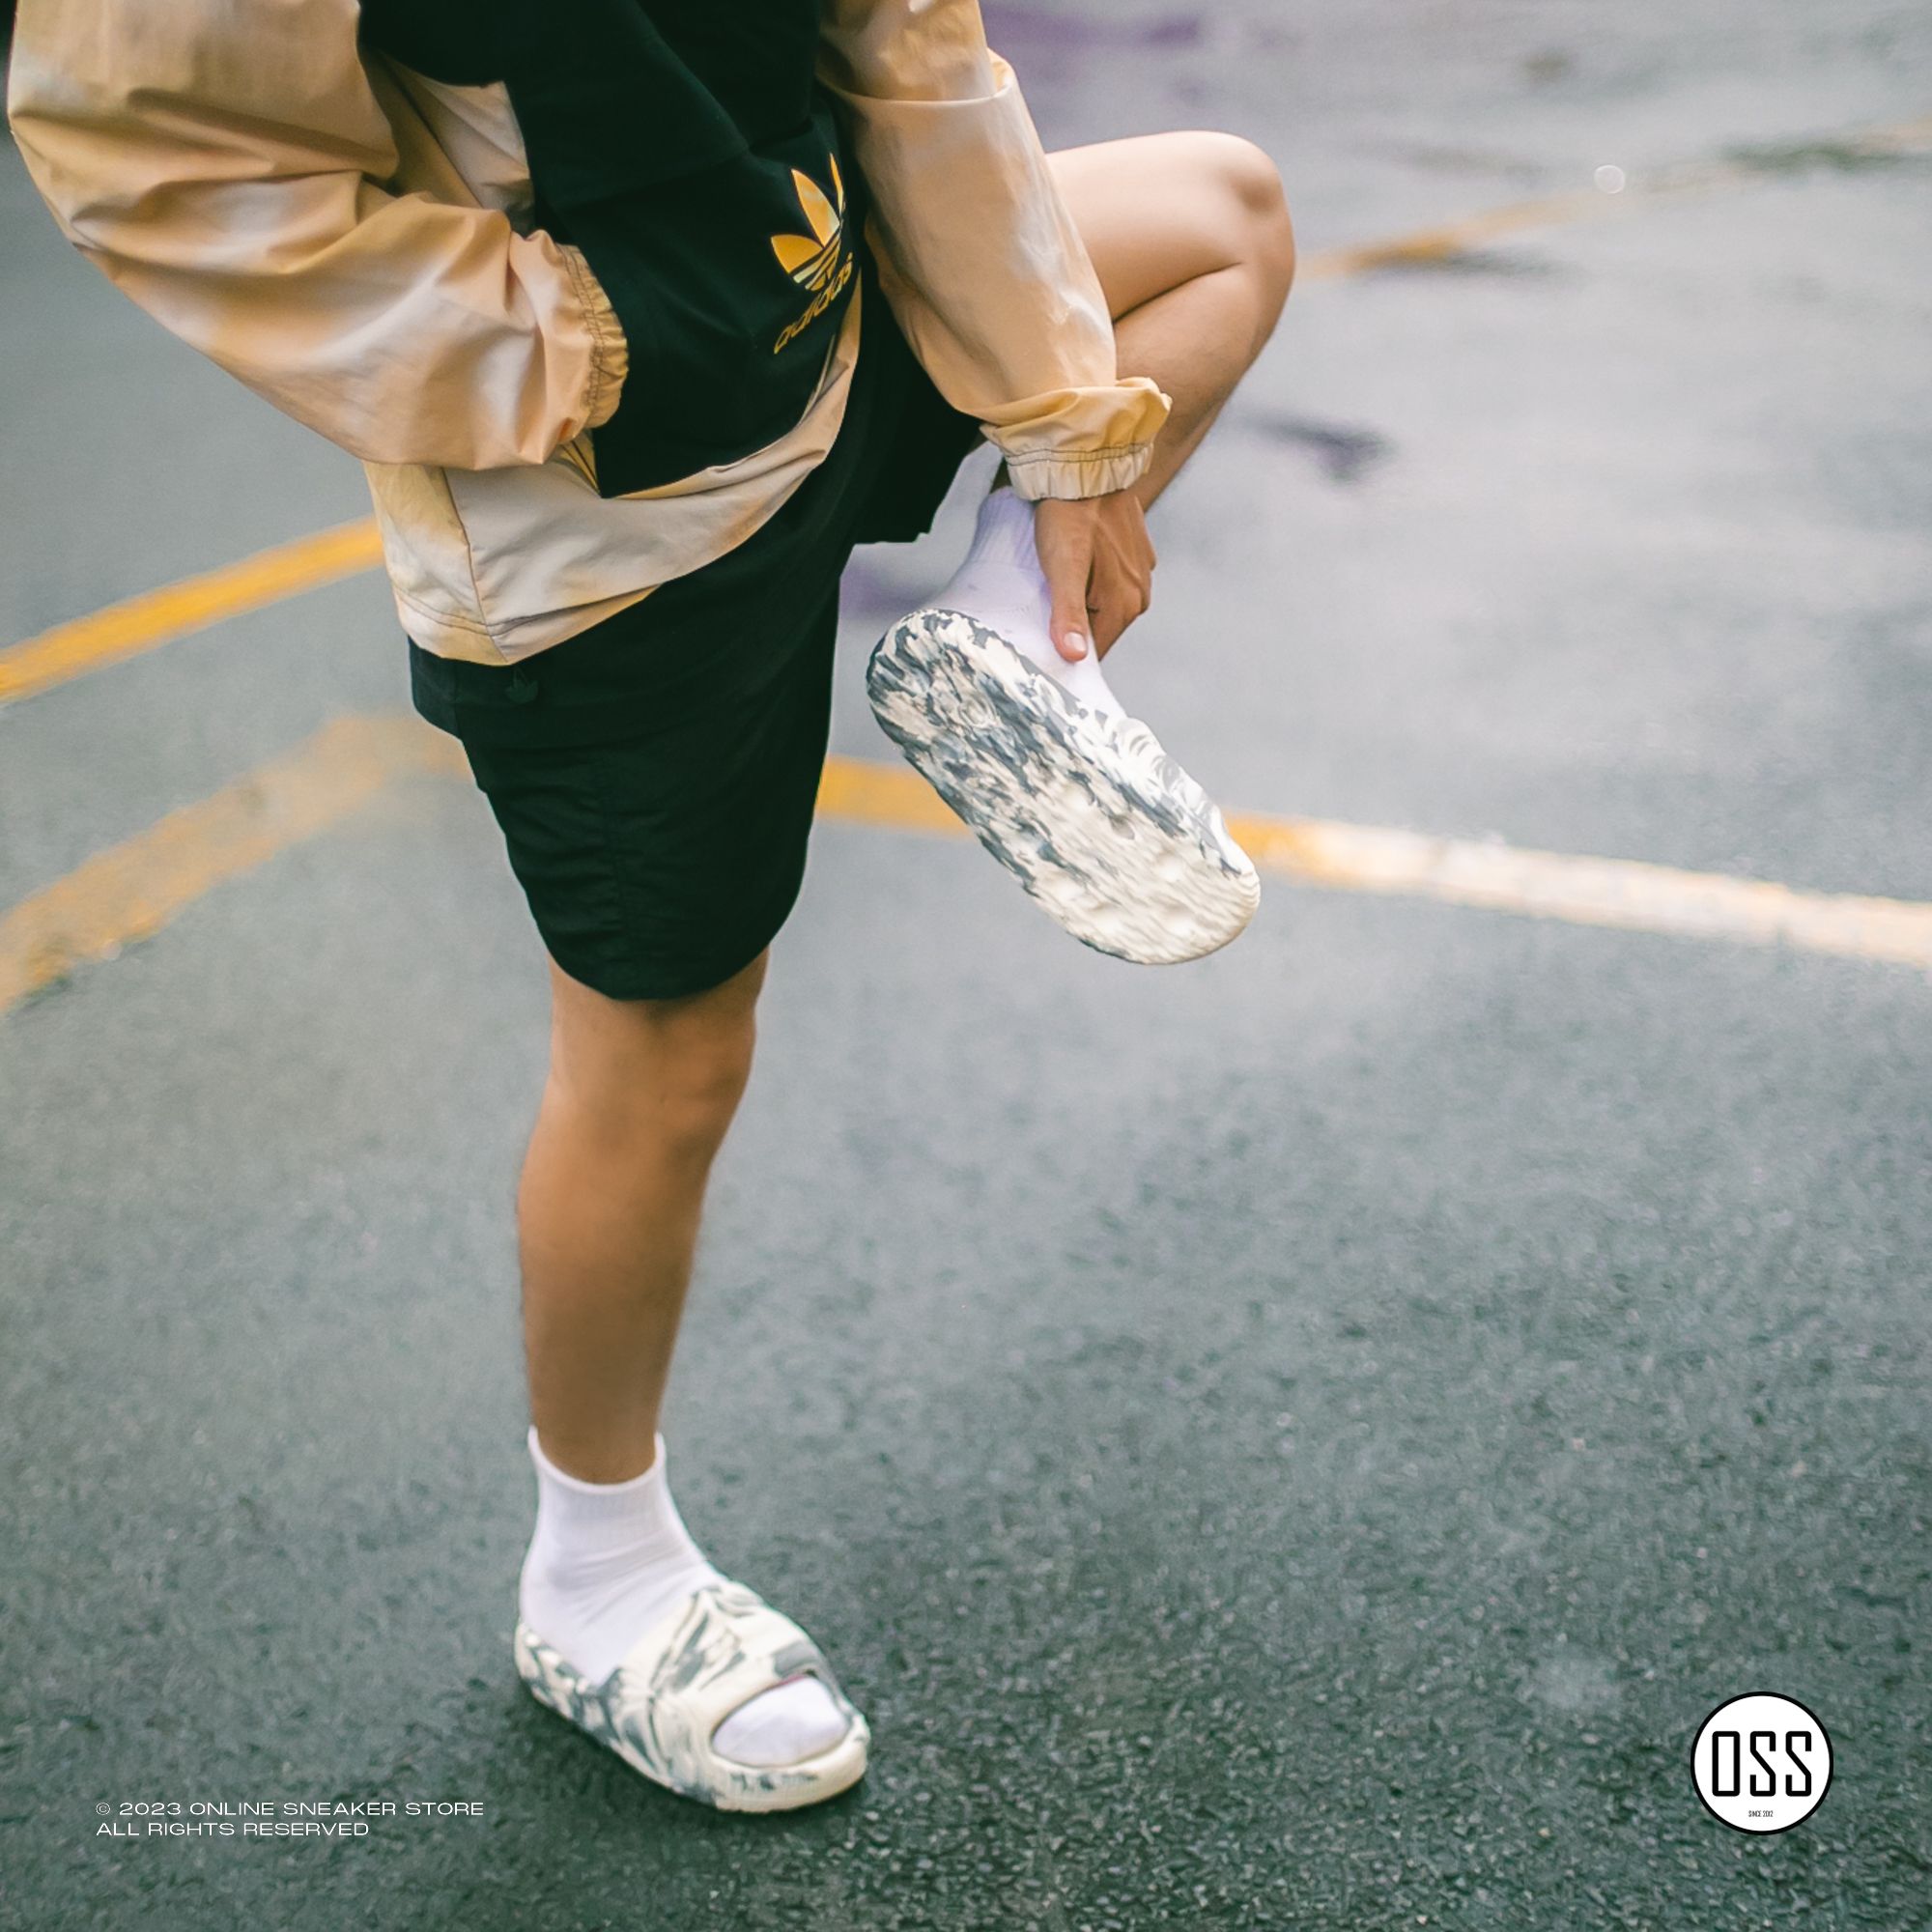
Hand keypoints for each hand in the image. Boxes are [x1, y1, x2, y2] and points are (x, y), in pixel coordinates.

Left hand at [1033, 491, 1156, 661]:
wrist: (1086, 465)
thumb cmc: (1069, 516)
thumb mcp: (1063, 569)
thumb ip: (1070, 614)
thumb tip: (1076, 656)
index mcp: (1126, 603)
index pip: (1096, 651)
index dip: (1069, 650)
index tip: (1046, 641)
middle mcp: (1140, 591)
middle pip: (1101, 627)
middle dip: (1076, 623)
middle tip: (1046, 605)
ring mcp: (1141, 570)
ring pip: (1106, 602)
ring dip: (1084, 599)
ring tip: (1059, 579)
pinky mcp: (1136, 551)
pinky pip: (1111, 578)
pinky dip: (1094, 577)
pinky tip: (1077, 561)